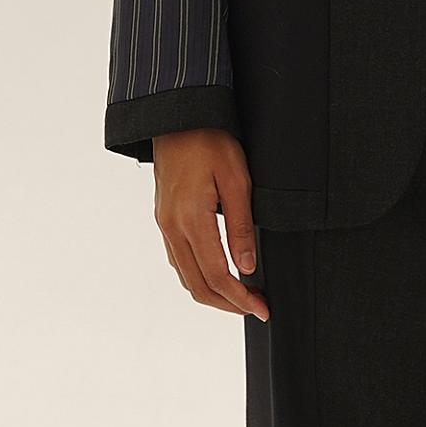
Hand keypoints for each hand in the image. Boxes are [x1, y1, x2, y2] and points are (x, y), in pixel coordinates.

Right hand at [151, 127, 268, 321]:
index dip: (241, 299)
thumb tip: (246, 267)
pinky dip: (198, 276)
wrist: (178, 118)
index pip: (217, 275)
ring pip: (185, 276)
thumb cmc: (210, 140)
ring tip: (241, 296)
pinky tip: (217, 274)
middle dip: (228, 304)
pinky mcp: (164, 218)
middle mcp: (172, 227)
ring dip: (213, 293)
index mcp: (191, 219)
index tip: (262, 308)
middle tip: (256, 308)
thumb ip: (240, 227)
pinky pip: (178, 259)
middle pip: (197, 285)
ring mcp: (164, 224)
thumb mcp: (236, 181)